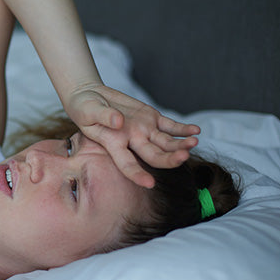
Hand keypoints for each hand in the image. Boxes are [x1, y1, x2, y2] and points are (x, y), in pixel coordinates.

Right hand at [64, 84, 199, 187]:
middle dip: (169, 159)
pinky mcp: (151, 117)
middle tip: (183, 157)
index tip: (149, 184)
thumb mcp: (88, 110)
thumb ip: (103, 116)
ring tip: (194, 142)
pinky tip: (195, 131)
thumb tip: (118, 121)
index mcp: (114, 143)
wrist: (90, 96)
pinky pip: (170, 126)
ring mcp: (144, 130)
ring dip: (180, 145)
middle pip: (153, 156)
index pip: (126, 163)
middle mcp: (132, 140)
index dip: (137, 174)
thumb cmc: (84, 106)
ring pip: (166, 143)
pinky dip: (183, 129)